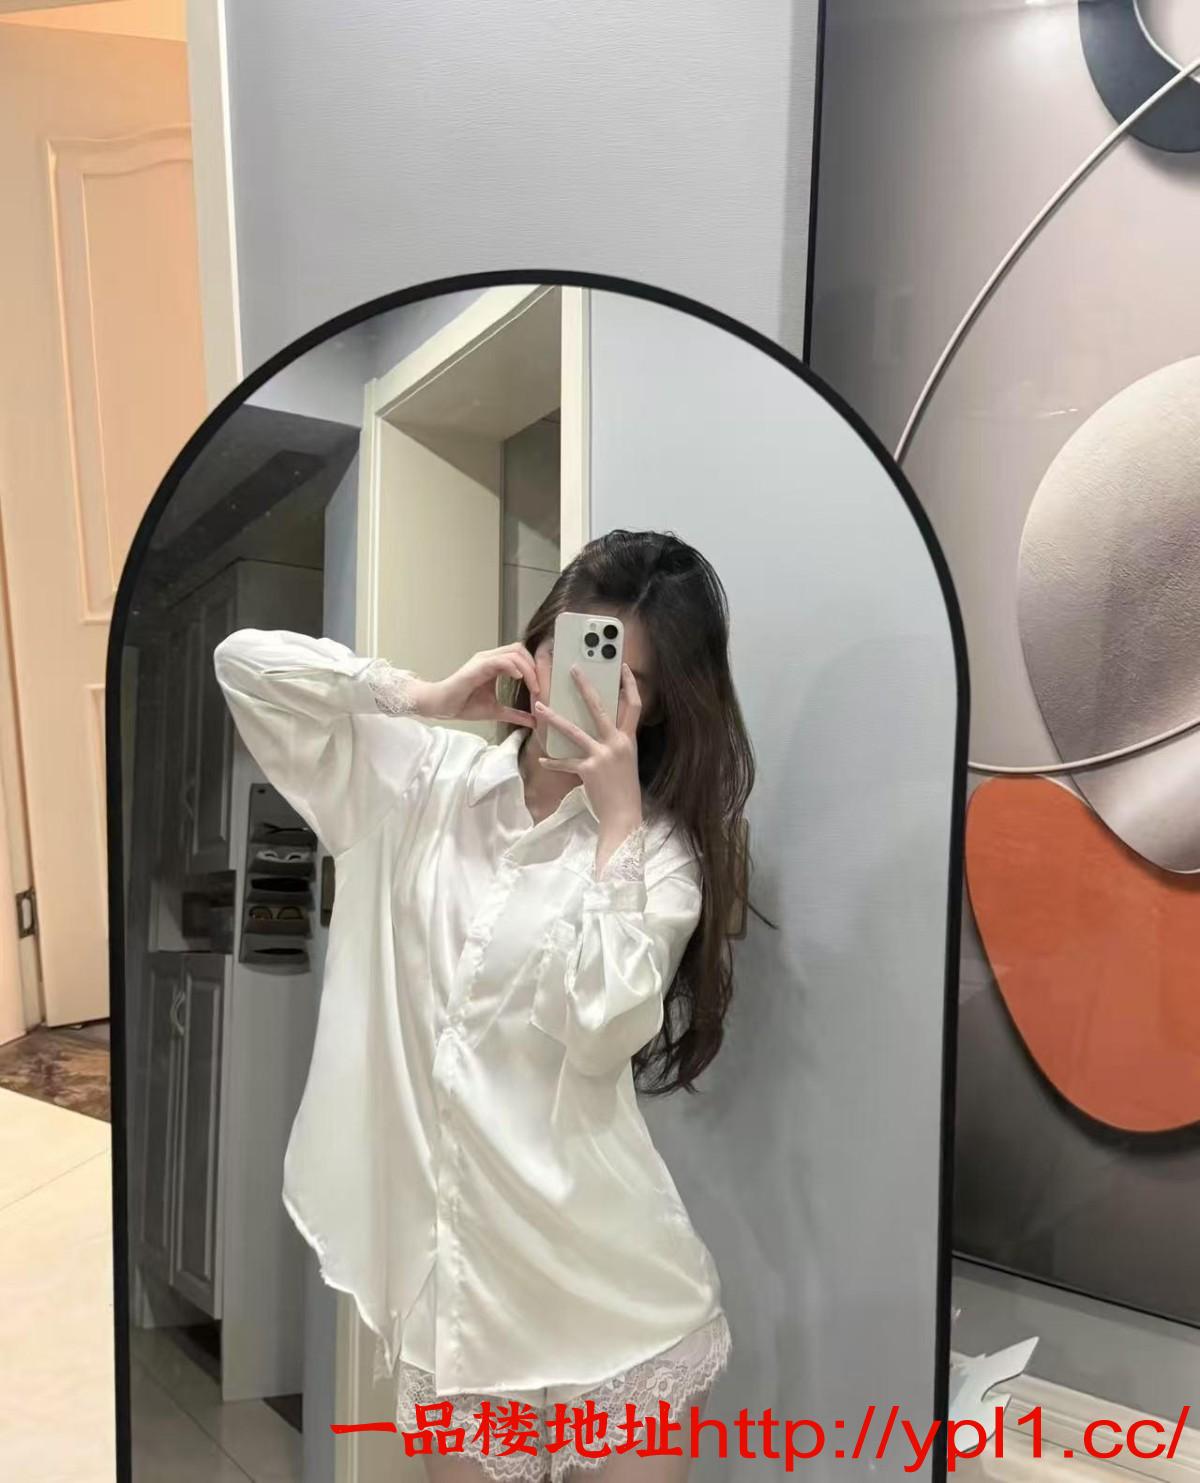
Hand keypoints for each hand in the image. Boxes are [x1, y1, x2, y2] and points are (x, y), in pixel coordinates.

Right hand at [414, 643, 537, 727]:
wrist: (442, 706)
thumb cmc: (464, 705)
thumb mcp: (496, 711)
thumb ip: (515, 714)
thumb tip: (534, 721)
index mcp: (494, 665)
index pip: (520, 656)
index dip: (534, 668)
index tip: (541, 688)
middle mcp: (490, 658)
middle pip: (520, 649)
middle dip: (534, 667)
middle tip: (539, 687)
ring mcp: (483, 660)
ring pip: (514, 653)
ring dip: (527, 669)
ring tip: (533, 687)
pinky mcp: (477, 666)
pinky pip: (500, 660)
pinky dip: (513, 667)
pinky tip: (518, 678)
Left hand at [534, 662, 642, 837]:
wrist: (624, 815)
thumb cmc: (624, 788)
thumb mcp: (626, 760)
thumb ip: (615, 742)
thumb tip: (599, 729)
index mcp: (629, 739)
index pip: (634, 706)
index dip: (629, 685)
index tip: (621, 667)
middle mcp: (618, 743)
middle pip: (600, 708)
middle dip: (585, 687)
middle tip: (573, 670)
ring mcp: (603, 755)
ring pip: (574, 731)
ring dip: (555, 718)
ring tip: (539, 707)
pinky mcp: (588, 769)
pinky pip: (565, 762)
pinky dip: (553, 762)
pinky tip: (541, 760)